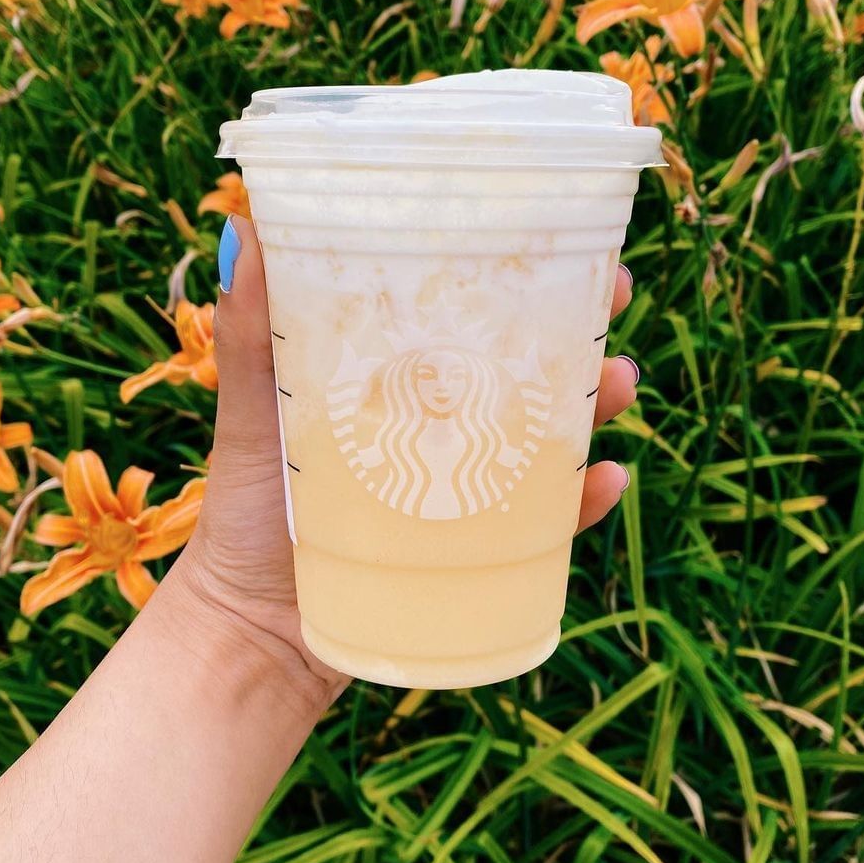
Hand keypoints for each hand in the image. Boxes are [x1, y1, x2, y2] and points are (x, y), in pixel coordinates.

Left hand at [176, 215, 639, 699]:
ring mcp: (466, 489)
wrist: (254, 631)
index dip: (509, 276)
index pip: (460, 315)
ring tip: (619, 382)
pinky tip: (606, 478)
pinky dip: (580, 501)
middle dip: (576, 328)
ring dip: (595, 405)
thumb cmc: (245, 513)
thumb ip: (248, 334)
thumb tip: (245, 231)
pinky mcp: (479, 551)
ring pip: (549, 436)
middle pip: (522, 366)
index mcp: (392, 382)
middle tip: (616, 295)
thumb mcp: (251, 413)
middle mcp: (439, 427)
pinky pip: (548, 524)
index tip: (555, 235)